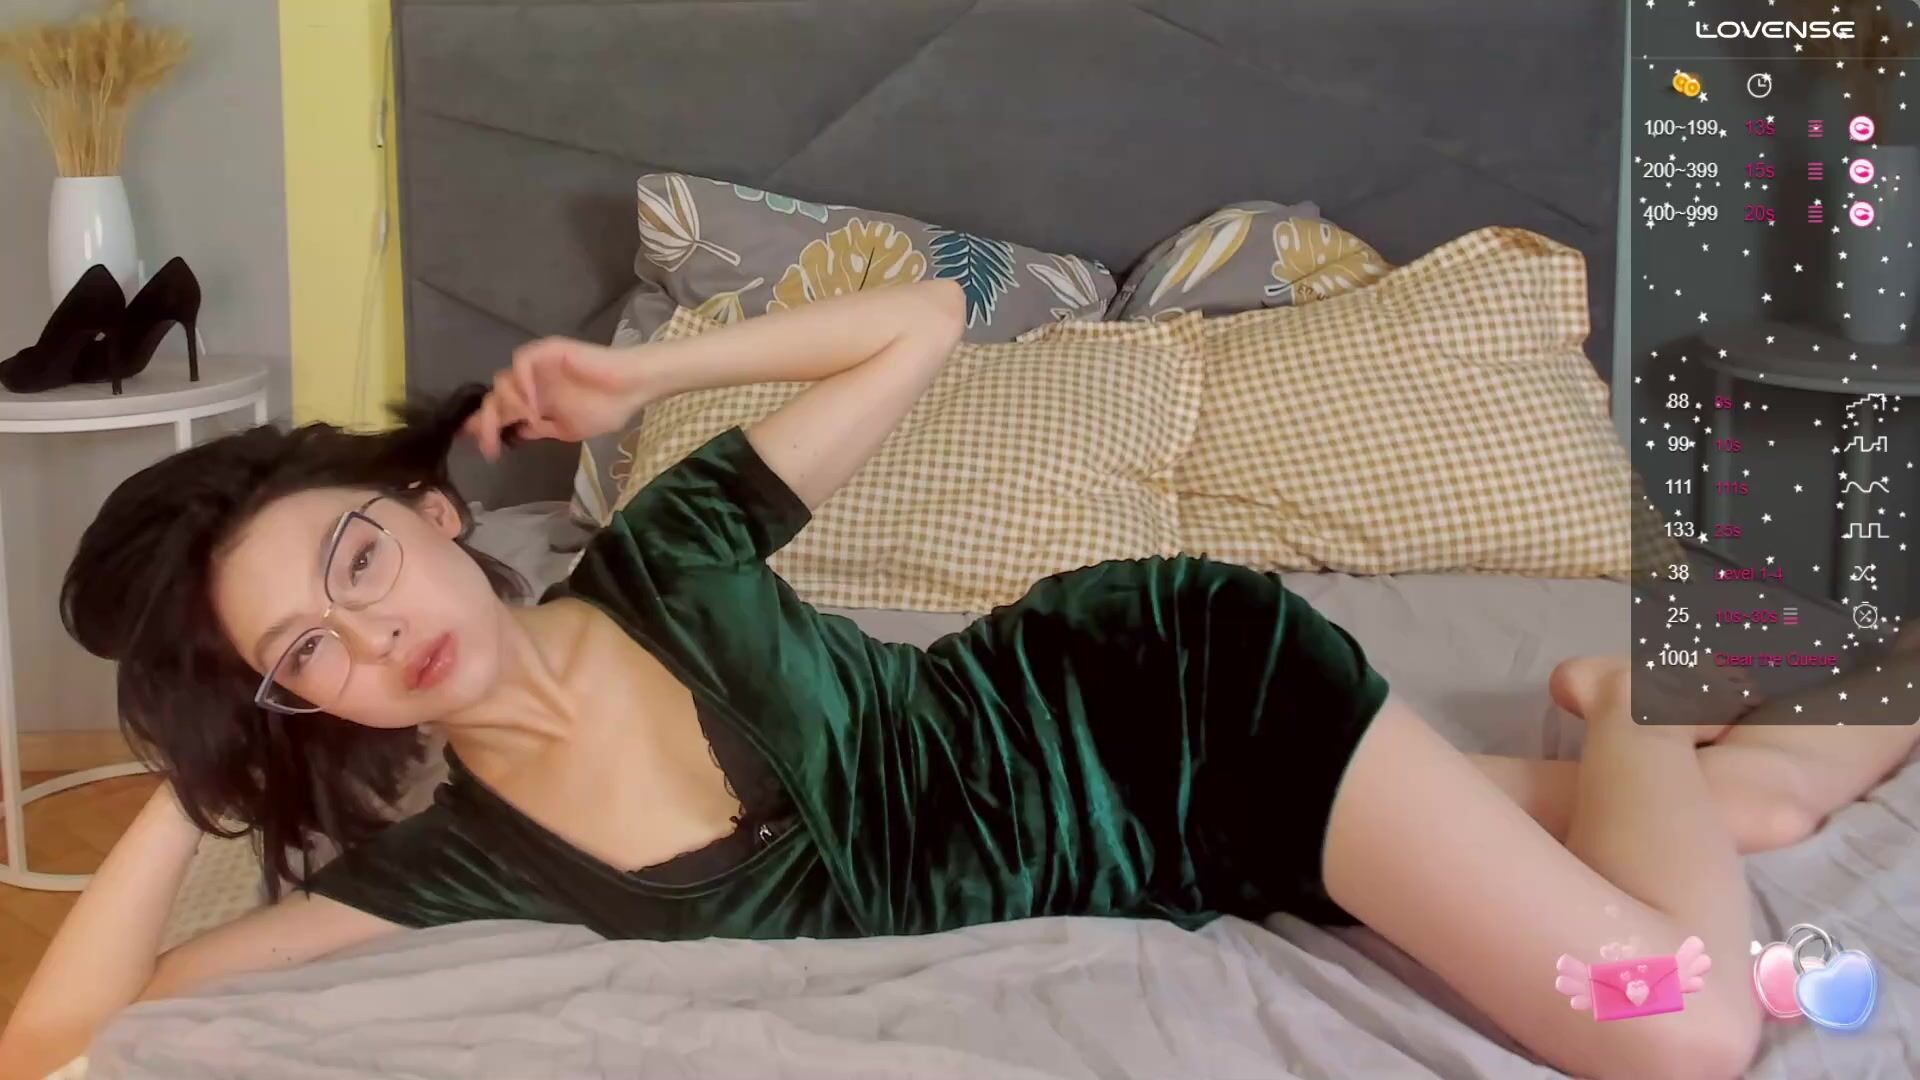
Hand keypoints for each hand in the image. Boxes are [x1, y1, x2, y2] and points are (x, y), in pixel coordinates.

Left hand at [464, 337, 647, 460]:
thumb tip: (517, 431)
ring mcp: (538, 366)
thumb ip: (542, 429)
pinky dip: (521, 382)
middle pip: (494, 398)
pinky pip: (521, 361)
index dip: (485, 426)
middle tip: (489, 442)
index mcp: (536, 401)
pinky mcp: (548, 350)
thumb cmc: (608, 408)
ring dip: (509, 403)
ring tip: (528, 417)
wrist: (631, 388)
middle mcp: (531, 382)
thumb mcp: (568, 429)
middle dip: (487, 421)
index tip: (478, 446)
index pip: (500, 411)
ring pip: (503, 380)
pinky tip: (533, 402)